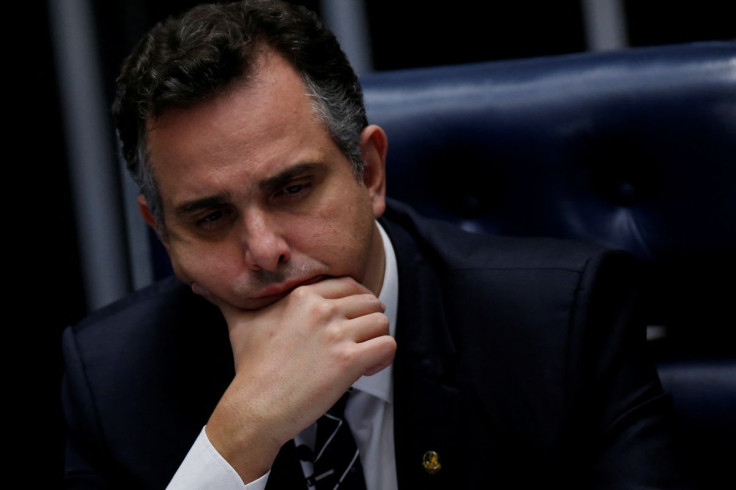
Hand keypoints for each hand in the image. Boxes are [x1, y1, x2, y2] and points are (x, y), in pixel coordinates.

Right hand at [202, 277, 395, 481]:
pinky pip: (387, 345)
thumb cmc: (251, 368)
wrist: (254, 407)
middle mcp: (322, 309)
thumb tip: (201, 286)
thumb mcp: (239, 323)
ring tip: (363, 356)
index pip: (350, 284)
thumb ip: (227, 300)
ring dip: (377, 339)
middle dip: (368, 320)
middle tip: (357, 340)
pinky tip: (366, 369)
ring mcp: (336, 335)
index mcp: (302, 295)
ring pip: (382, 321)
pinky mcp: (348, 361)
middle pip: (370, 300)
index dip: (354, 303)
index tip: (348, 322)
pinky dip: (383, 357)